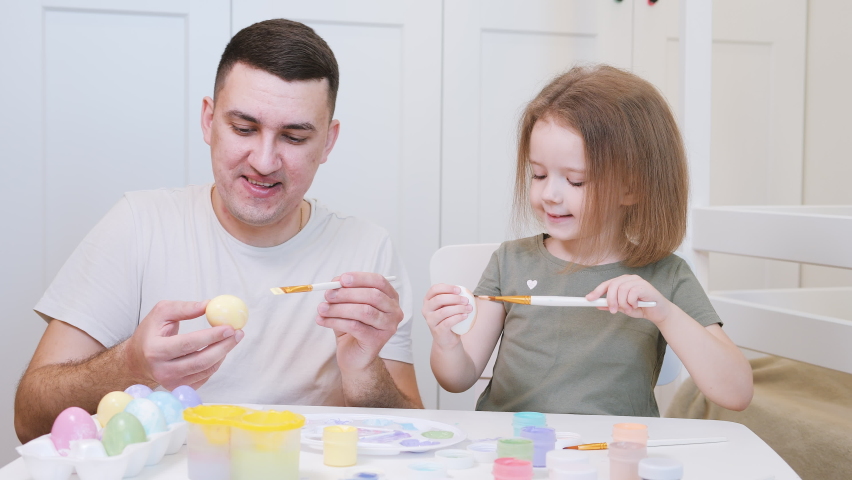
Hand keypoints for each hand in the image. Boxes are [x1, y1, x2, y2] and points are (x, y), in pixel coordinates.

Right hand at [124, 300, 243, 389]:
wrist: (137, 360)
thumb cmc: (151, 333)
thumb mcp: (162, 313)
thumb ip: (185, 308)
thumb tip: (210, 305)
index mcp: (155, 350)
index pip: (188, 344)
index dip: (211, 336)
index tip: (229, 327)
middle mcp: (162, 370)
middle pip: (200, 361)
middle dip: (224, 346)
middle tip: (238, 333)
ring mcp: (171, 383)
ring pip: (206, 370)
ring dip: (223, 354)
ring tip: (233, 339)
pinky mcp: (179, 389)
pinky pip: (205, 377)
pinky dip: (216, 363)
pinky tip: (219, 350)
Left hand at [316, 273, 402, 371]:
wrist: (355, 356)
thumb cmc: (353, 327)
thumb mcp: (348, 305)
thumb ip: (344, 291)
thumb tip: (335, 282)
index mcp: (390, 297)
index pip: (379, 281)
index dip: (360, 278)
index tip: (341, 279)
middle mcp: (394, 311)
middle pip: (372, 295)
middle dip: (347, 293)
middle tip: (328, 295)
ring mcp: (388, 327)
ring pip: (363, 311)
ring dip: (339, 308)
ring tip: (322, 309)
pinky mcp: (377, 341)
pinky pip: (355, 326)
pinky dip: (335, 321)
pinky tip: (323, 321)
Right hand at [422, 284, 471, 348]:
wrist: (447, 338)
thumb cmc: (448, 318)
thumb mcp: (449, 306)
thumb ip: (452, 298)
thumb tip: (464, 292)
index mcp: (428, 300)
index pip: (434, 289)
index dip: (447, 288)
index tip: (459, 290)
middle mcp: (426, 309)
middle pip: (438, 299)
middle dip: (454, 298)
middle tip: (466, 300)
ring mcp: (430, 320)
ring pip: (444, 311)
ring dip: (458, 308)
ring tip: (468, 308)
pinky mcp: (437, 330)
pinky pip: (448, 322)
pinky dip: (458, 317)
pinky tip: (465, 316)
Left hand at [586, 274, 671, 323]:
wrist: (659, 313)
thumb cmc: (642, 308)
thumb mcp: (623, 308)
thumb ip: (612, 305)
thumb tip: (597, 305)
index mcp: (623, 282)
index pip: (607, 284)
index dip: (597, 291)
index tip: (589, 299)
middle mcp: (629, 279)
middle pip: (612, 285)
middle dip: (610, 300)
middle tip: (614, 311)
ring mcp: (637, 281)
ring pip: (621, 290)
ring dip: (623, 303)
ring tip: (629, 309)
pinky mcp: (645, 286)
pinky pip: (632, 293)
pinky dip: (631, 302)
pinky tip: (636, 306)